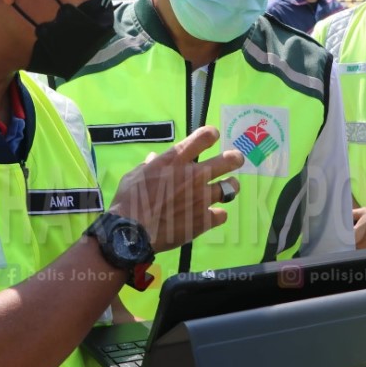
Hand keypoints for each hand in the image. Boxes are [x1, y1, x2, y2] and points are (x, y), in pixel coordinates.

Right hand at [110, 125, 242, 250]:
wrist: (132, 232)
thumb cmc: (129, 200)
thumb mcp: (134, 175)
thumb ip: (149, 165)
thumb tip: (154, 159)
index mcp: (175, 160)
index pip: (203, 137)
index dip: (211, 134)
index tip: (213, 136)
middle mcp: (194, 175)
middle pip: (227, 161)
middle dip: (234, 159)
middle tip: (236, 159)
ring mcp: (202, 198)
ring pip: (230, 188)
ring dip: (230, 187)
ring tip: (228, 188)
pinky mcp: (205, 219)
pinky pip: (222, 215)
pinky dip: (217, 215)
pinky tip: (213, 216)